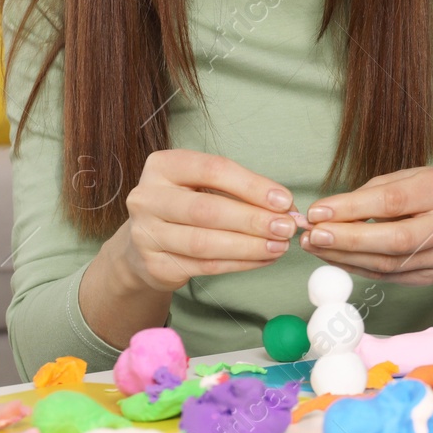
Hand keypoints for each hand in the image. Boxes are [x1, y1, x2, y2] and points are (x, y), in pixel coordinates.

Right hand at [120, 149, 300, 292]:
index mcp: (163, 166)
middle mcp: (147, 198)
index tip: (284, 200)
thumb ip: (243, 191)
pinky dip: (240, 263)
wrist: (146, 242)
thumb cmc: (188, 203)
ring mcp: (145, 234)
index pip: (213, 170)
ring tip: (279, 246)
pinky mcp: (154, 265)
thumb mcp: (207, 185)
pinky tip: (264, 259)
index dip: (252, 186)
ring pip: (205, 243)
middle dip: (253, 219)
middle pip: (207, 209)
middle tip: (286, 227)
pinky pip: (204, 266)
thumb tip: (287, 208)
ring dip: (249, 246)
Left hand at [300, 167, 432, 286]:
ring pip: (389, 264)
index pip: (393, 202)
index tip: (317, 211)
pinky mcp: (431, 277)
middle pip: (394, 239)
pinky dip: (357, 268)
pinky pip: (388, 276)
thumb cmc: (432, 195)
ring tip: (315, 246)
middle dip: (348, 239)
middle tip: (313, 235)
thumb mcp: (410, 178)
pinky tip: (335, 258)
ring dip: (345, 257)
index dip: (352, 208)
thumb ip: (372, 192)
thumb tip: (327, 212)